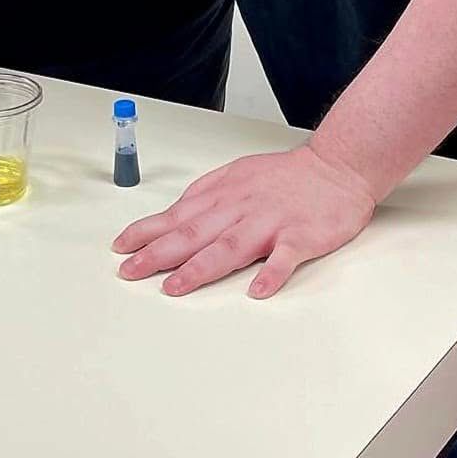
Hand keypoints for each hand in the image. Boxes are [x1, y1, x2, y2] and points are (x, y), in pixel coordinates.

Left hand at [112, 143, 376, 298]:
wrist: (336, 166)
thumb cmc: (284, 176)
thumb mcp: (236, 174)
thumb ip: (206, 195)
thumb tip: (175, 214)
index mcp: (224, 195)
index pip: (177, 216)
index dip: (147, 233)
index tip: (120, 248)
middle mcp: (241, 209)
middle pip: (195, 233)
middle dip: (158, 253)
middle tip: (130, 271)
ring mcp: (270, 223)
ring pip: (230, 246)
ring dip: (200, 268)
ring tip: (175, 286)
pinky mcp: (301, 236)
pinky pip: (284, 257)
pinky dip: (271, 274)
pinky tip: (257, 291)